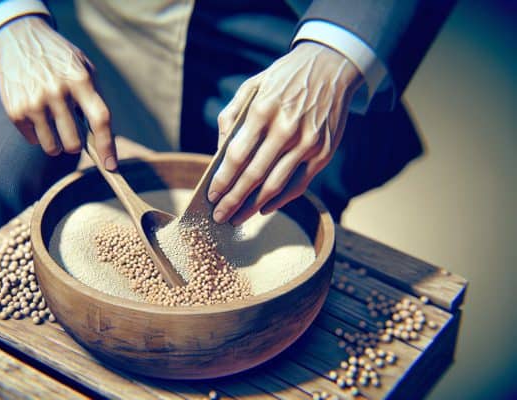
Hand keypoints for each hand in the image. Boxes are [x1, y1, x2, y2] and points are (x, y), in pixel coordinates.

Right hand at [0, 17, 116, 169]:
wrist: (18, 38)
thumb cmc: (58, 58)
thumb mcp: (83, 66)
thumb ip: (95, 97)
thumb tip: (103, 138)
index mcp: (80, 79)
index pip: (99, 119)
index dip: (107, 145)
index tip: (111, 166)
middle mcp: (56, 91)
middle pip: (73, 142)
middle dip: (75, 144)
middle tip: (72, 132)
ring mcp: (34, 102)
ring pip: (53, 147)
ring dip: (56, 143)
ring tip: (54, 123)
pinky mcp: (15, 110)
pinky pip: (33, 140)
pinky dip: (38, 133)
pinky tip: (36, 112)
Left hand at [208, 42, 361, 224]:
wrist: (332, 66)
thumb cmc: (284, 78)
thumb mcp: (253, 85)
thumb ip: (232, 116)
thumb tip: (219, 152)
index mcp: (263, 110)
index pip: (237, 155)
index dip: (222, 180)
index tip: (211, 196)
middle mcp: (286, 129)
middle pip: (254, 175)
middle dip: (233, 200)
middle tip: (219, 217)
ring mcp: (307, 143)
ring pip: (275, 185)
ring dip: (253, 206)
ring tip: (237, 218)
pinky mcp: (323, 153)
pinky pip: (299, 185)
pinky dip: (280, 200)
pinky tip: (264, 208)